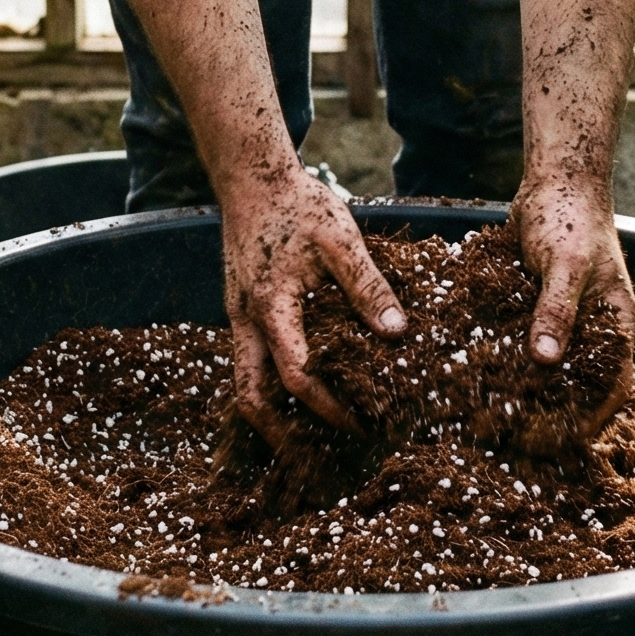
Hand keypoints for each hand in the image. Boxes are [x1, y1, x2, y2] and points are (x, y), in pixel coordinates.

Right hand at [223, 168, 405, 446]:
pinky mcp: (240, 310)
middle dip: (277, 433)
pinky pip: (248, 359)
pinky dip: (269, 383)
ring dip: (270, 412)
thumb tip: (396, 331)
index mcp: (272, 307)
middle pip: (248, 395)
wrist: (252, 178)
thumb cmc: (299, 205)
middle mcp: (245, 320)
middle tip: (314, 457)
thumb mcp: (343, 240)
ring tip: (305, 435)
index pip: (296, 376)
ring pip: (243, 380)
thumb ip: (368, 285)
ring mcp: (237, 317)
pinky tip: (298, 389)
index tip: (358, 425)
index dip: (327, 408)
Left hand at [511, 172, 634, 428]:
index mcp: (615, 323)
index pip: (613, 387)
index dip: (591, 418)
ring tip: (493, 416)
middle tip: (515, 437)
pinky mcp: (536, 308)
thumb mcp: (565, 266)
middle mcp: (592, 327)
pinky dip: (507, 361)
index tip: (558, 441)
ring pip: (549, 369)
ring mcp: (564, 318)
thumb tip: (544, 361)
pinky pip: (524, 343)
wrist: (555, 180)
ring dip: (527, 392)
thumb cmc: (570, 218)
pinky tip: (478, 376)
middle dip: (553, 414)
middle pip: (579, 385)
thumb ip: (556, 311)